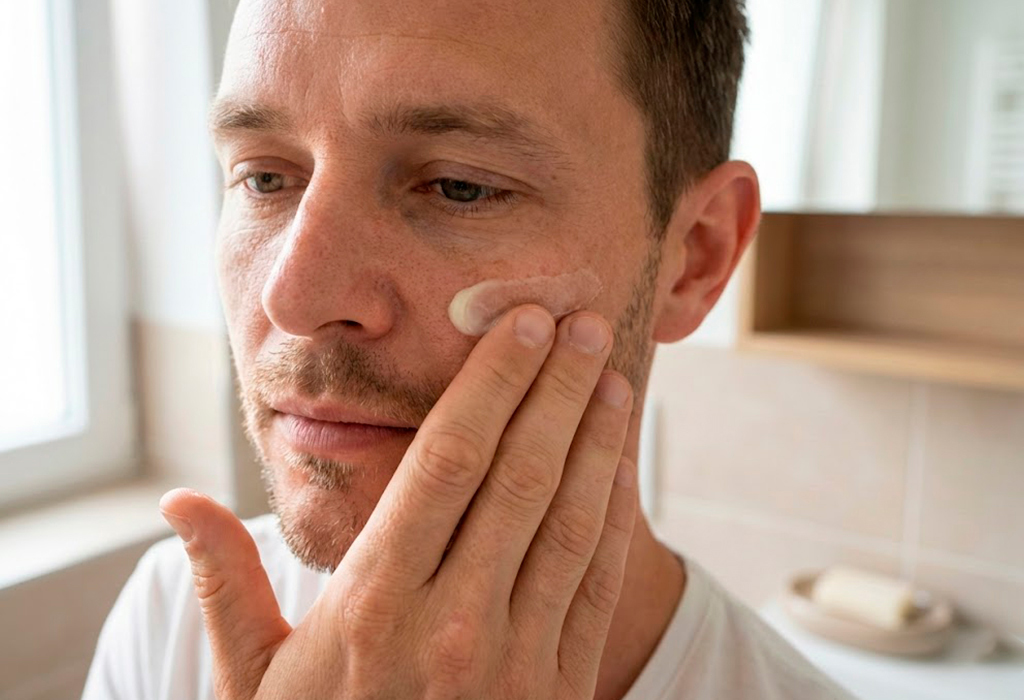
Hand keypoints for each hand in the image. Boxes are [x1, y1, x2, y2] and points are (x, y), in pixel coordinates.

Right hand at [160, 305, 636, 698]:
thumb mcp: (252, 681)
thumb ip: (223, 587)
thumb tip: (175, 505)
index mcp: (375, 605)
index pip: (447, 463)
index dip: (490, 384)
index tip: (518, 324)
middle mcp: (454, 624)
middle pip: (518, 476)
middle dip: (555, 389)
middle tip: (583, 322)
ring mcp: (518, 661)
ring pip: (569, 521)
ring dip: (596, 440)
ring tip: (610, 375)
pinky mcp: (560, 690)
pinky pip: (597, 584)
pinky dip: (614, 515)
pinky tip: (619, 465)